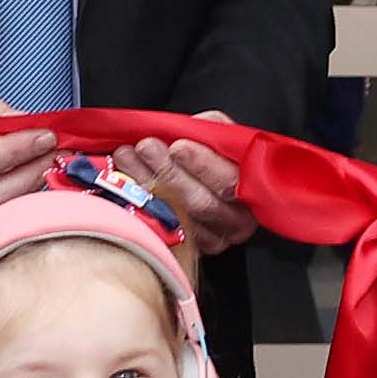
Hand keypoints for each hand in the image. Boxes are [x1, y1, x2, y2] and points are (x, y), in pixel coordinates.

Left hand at [114, 120, 255, 254]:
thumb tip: (191, 128)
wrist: (200, 180)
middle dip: (168, 172)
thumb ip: (210, 130)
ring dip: (146, 182)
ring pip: (176, 216)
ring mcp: (212, 239)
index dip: (203, 164)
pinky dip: (139, 204)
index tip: (177, 146)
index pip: (230, 181)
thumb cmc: (211, 156)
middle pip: (201, 203)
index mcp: (251, 190)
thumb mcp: (217, 135)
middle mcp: (236, 220)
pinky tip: (124, 182)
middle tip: (145, 147)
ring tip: (127, 156)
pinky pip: (160, 230)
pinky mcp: (188, 250)